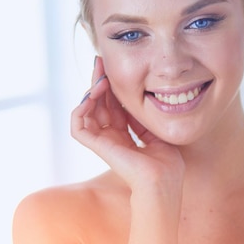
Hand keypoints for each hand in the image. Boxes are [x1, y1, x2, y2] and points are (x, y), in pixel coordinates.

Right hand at [71, 57, 184, 192]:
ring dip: (90, 92)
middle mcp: (112, 139)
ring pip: (86, 112)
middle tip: (101, 63)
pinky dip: (79, 110)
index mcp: (126, 137)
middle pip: (99, 106)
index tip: (113, 69)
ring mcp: (104, 143)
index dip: (112, 89)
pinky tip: (91, 96)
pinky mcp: (98, 147)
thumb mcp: (156, 132)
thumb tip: (136, 97)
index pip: (113, 107)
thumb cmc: (166, 164)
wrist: (163, 181)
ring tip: (101, 79)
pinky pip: (77, 126)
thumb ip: (141, 117)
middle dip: (99, 83)